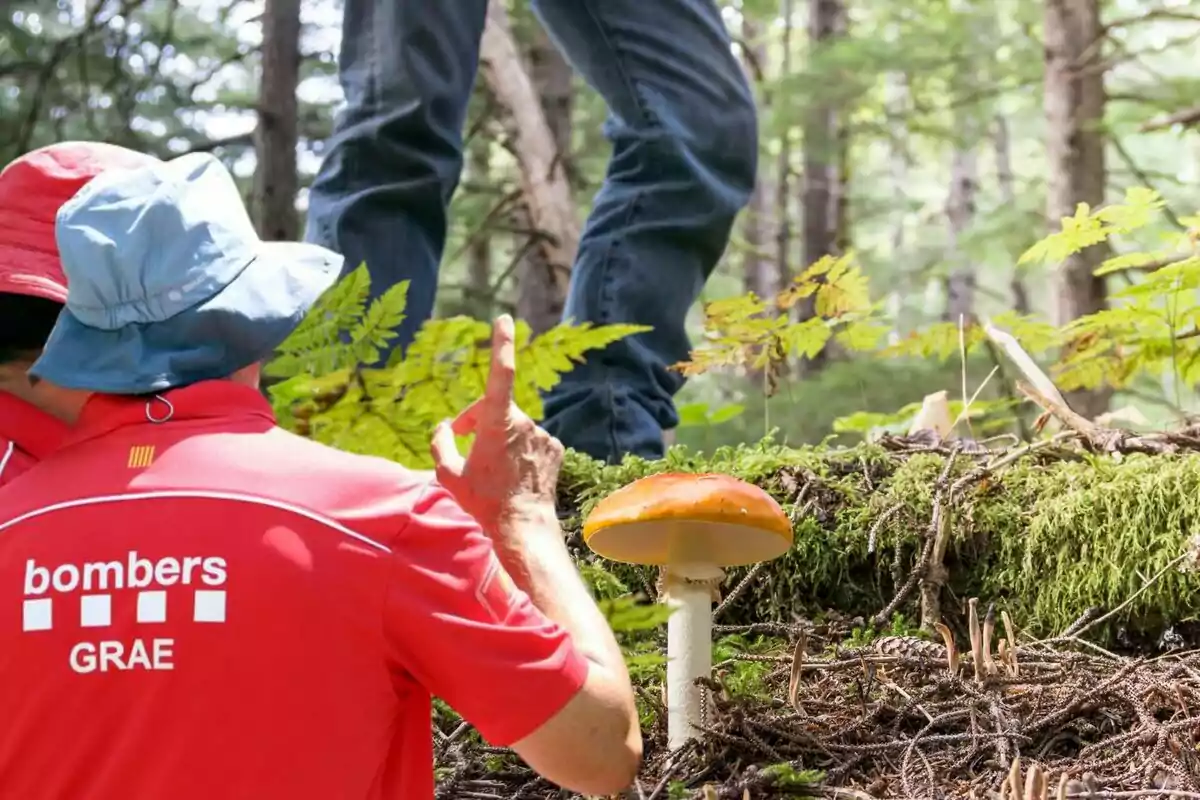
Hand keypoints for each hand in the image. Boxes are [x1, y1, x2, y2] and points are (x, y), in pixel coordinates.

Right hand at [430, 314, 564, 532]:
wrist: (522, 526)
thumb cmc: (482, 501)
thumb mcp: (448, 474)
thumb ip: (441, 444)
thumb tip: (444, 427)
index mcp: (497, 423)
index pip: (499, 375)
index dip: (501, 345)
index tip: (504, 320)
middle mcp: (524, 423)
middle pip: (496, 408)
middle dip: (479, 420)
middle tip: (464, 443)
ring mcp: (543, 435)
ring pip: (514, 426)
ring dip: (500, 437)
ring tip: (491, 468)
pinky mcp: (555, 447)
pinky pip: (532, 440)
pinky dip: (520, 449)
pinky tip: (513, 472)